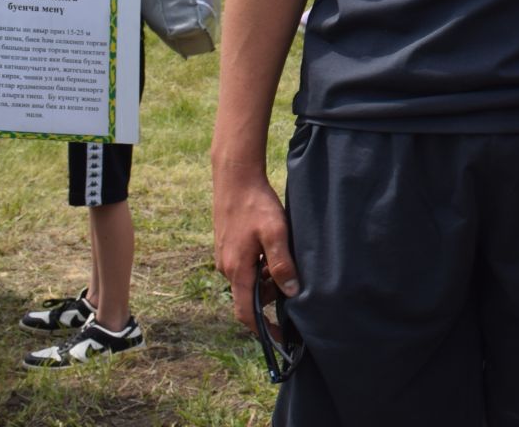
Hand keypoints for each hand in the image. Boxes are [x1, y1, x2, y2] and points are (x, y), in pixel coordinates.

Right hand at [213, 166, 298, 333]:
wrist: (235, 179)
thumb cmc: (256, 205)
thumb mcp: (276, 233)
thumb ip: (282, 264)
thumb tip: (292, 292)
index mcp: (237, 270)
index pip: (246, 312)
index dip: (263, 328)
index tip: (280, 338)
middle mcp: (227, 268)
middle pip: (250, 297)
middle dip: (271, 297)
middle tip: (293, 283)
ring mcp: (225, 258)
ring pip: (249, 281)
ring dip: (267, 279)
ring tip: (285, 259)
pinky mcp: (228, 248)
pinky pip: (245, 267)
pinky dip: (260, 267)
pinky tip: (274, 249)